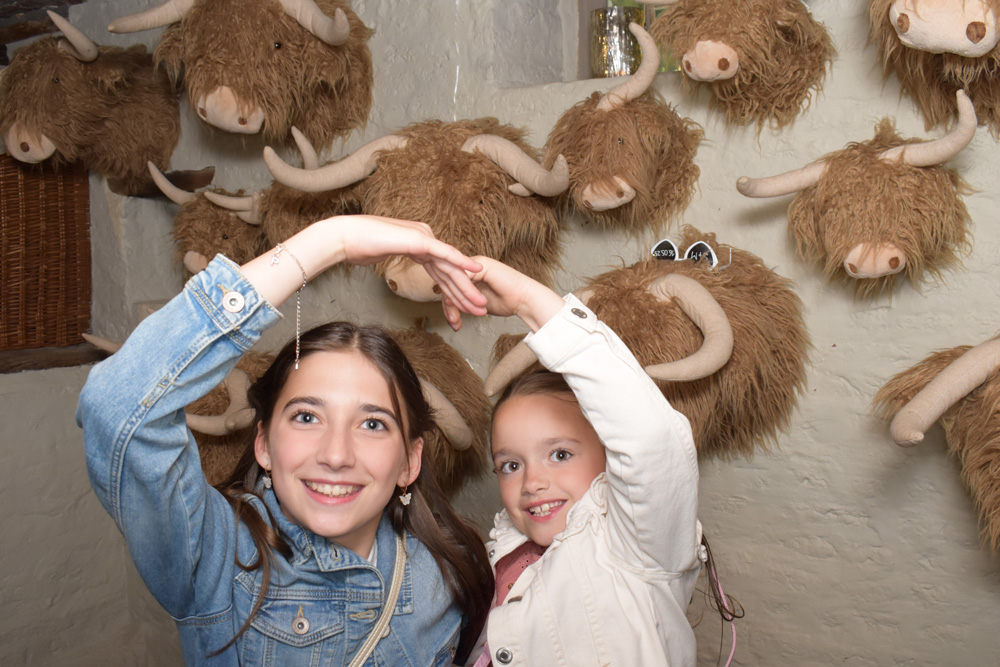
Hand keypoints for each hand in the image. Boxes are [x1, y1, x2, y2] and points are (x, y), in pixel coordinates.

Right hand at [241, 215, 486, 318]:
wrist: (343, 237)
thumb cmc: (356, 248)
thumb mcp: (382, 259)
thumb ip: (393, 262)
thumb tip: (392, 271)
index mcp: (418, 245)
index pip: (440, 273)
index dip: (454, 291)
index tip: (465, 307)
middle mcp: (425, 240)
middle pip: (450, 272)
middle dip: (466, 293)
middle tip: (481, 309)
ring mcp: (423, 237)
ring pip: (450, 267)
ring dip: (467, 287)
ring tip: (480, 304)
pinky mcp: (419, 239)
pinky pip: (443, 254)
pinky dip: (460, 262)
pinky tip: (475, 271)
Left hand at [443, 257, 562, 332]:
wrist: (525, 300)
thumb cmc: (506, 302)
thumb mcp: (476, 305)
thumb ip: (462, 302)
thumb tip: (448, 308)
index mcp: (469, 273)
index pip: (450, 287)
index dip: (449, 306)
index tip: (453, 323)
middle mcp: (471, 266)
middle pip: (449, 285)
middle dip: (449, 308)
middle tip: (454, 323)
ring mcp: (475, 264)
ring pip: (454, 284)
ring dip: (455, 304)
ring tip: (460, 319)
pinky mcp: (481, 266)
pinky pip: (464, 280)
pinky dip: (463, 296)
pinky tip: (470, 307)